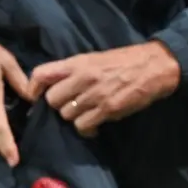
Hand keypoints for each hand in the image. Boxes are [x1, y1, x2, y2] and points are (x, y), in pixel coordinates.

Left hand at [27, 41, 180, 136]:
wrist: (155, 66)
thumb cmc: (124, 61)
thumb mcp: (94, 58)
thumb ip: (72, 71)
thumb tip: (52, 86)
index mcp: (77, 62)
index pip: (41, 74)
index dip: (33, 88)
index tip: (35, 97)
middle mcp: (82, 77)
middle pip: (52, 100)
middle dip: (59, 105)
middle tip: (71, 105)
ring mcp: (95, 94)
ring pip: (66, 115)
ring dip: (74, 118)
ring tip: (86, 113)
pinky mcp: (107, 109)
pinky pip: (83, 126)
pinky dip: (87, 129)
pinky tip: (95, 125)